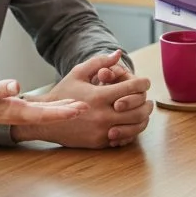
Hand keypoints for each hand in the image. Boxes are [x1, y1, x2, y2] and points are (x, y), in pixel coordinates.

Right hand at [0, 79, 87, 126]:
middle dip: (71, 112)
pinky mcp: (23, 108)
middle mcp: (24, 114)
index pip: (44, 114)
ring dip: (67, 109)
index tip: (79, 109)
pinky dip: (58, 107)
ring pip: (50, 112)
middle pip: (51, 114)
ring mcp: (24, 112)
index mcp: (17, 111)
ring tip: (85, 105)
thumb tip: (15, 86)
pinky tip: (70, 103)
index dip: (62, 112)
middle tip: (91, 108)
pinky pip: (45, 109)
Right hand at [14, 51, 153, 147]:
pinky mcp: (100, 142)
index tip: (146, 82)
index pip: (132, 88)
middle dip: (147, 103)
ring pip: (135, 126)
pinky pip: (125, 138)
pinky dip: (132, 130)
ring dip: (144, 118)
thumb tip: (118, 54)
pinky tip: (131, 123)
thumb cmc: (64, 93)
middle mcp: (102, 115)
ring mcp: (102, 131)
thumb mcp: (78, 73)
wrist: (46, 120)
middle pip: (138, 110)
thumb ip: (99, 62)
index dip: (143, 83)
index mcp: (98, 96)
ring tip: (144, 111)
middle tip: (149, 100)